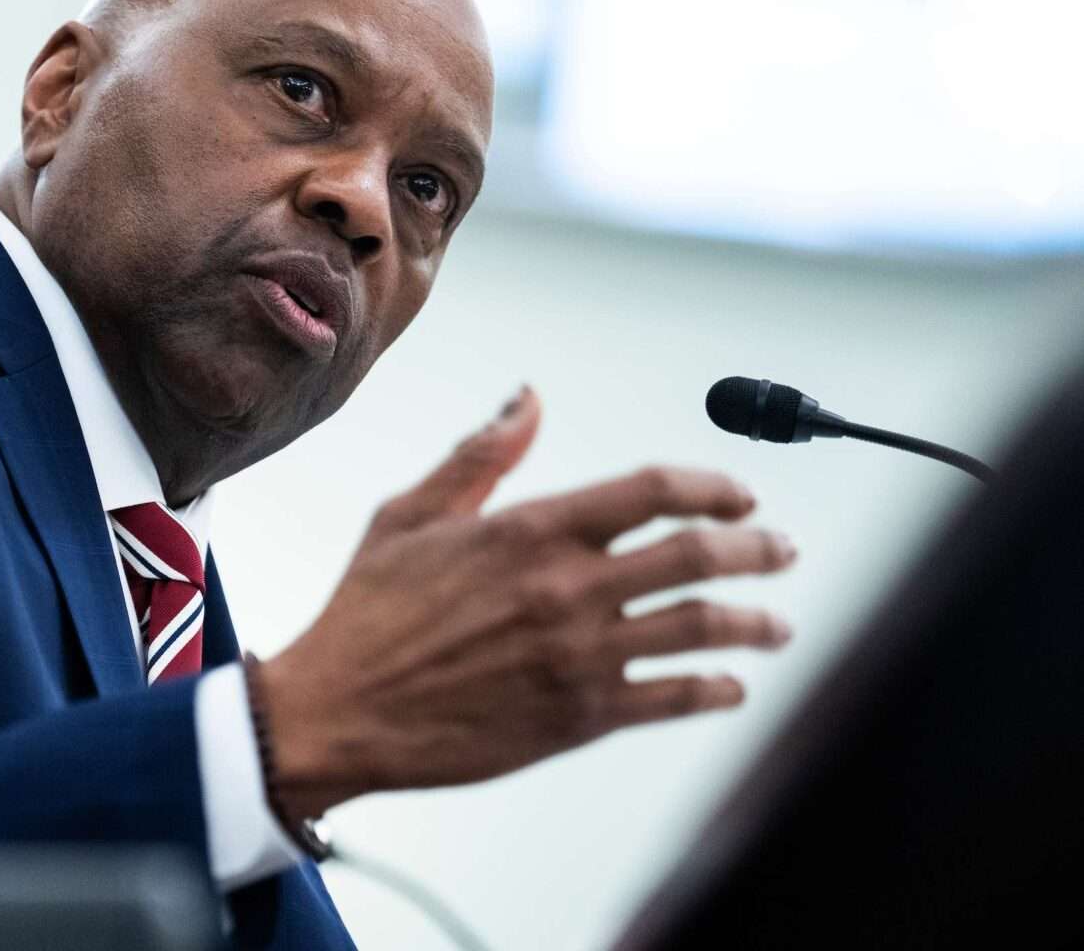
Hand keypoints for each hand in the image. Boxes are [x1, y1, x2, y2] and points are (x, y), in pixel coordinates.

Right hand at [259, 386, 795, 816]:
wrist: (338, 711)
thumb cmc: (366, 613)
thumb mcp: (409, 515)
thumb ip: (480, 457)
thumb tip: (526, 401)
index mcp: (530, 529)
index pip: (653, 490)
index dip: (712, 485)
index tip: (740, 493)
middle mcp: (567, 587)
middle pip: (697, 555)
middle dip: (757, 549)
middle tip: (781, 550)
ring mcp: (579, 655)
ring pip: (701, 629)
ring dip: (754, 623)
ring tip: (777, 624)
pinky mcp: (578, 718)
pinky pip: (671, 699)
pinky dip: (715, 690)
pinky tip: (730, 687)